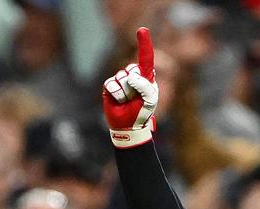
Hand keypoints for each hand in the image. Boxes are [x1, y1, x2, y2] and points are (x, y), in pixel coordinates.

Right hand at [102, 27, 159, 148]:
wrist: (128, 127)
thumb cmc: (142, 112)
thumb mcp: (149, 99)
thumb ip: (145, 86)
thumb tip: (130, 76)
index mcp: (146, 77)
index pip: (145, 58)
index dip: (144, 44)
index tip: (142, 30)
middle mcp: (133, 76)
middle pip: (131, 70)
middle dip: (134, 86)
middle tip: (136, 99)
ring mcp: (120, 81)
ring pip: (121, 78)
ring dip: (125, 93)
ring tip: (127, 102)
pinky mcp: (109, 87)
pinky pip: (111, 84)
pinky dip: (116, 94)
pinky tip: (118, 102)